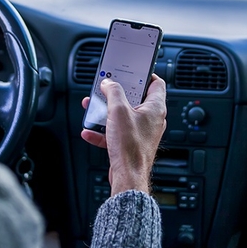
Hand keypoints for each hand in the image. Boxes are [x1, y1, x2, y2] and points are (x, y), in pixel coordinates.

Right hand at [81, 74, 166, 194]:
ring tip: (94, 108)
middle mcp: (151, 119)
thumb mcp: (118, 111)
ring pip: (123, 115)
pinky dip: (103, 130)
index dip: (144, 74)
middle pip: (135, 98)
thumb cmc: (131, 147)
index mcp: (155, 108)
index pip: (156, 83)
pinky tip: (90, 131)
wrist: (128, 177)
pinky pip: (116, 132)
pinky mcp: (131, 143)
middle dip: (117, 93)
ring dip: (106, 111)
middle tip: (107, 88)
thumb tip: (109, 83)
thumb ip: (113, 92)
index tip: (130, 71)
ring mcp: (142, 132)